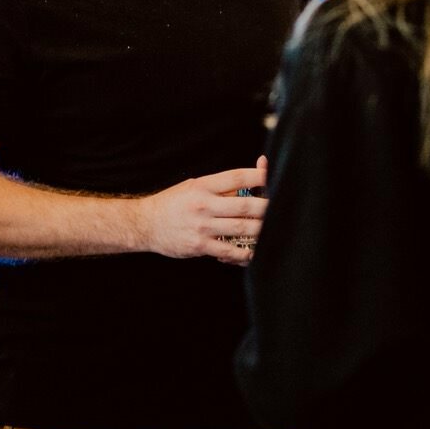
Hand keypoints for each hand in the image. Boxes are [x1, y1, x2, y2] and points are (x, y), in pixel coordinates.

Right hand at [130, 160, 266, 265]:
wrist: (145, 224)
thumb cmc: (175, 203)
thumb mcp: (194, 186)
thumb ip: (222, 186)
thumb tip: (253, 177)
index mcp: (203, 186)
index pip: (237, 177)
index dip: (259, 175)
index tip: (275, 175)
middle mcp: (204, 204)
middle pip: (246, 205)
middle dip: (268, 208)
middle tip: (284, 208)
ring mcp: (202, 226)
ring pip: (242, 228)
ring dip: (262, 230)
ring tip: (275, 230)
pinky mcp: (199, 245)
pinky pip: (229, 250)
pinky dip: (244, 253)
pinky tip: (253, 252)